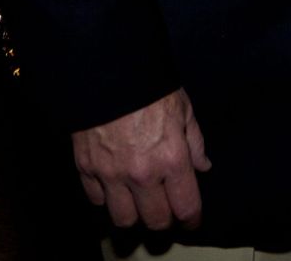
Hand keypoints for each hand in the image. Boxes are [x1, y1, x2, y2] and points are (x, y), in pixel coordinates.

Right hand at [72, 88, 210, 229]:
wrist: (109, 70)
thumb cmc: (151, 86)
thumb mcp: (183, 108)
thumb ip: (195, 141)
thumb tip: (203, 166)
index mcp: (172, 158)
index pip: (185, 206)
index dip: (191, 219)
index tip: (191, 220)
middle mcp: (142, 174)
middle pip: (155, 221)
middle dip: (164, 221)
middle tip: (167, 212)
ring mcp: (111, 174)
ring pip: (123, 219)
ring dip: (134, 216)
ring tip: (139, 204)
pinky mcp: (87, 168)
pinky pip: (96, 200)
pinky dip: (106, 199)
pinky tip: (114, 187)